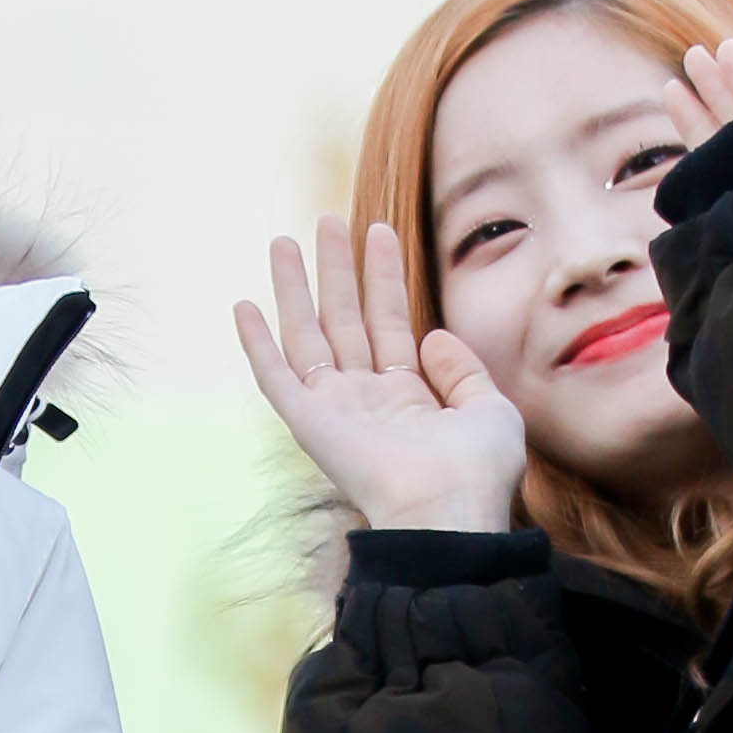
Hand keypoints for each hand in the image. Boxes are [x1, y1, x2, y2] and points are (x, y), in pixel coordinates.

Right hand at [233, 219, 525, 538]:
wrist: (446, 511)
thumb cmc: (475, 472)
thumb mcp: (489, 409)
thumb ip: (463, 370)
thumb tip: (432, 336)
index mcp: (407, 401)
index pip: (388, 325)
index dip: (383, 277)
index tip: (377, 231)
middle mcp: (366, 402)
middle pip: (344, 321)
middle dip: (336, 270)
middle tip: (327, 221)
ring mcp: (335, 411)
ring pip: (307, 337)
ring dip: (294, 289)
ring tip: (285, 241)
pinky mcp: (309, 423)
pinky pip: (275, 376)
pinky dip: (256, 343)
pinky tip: (243, 306)